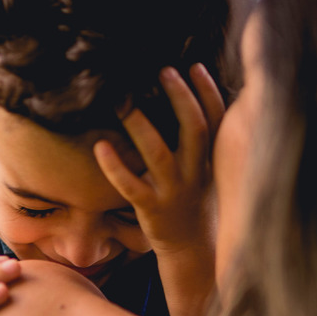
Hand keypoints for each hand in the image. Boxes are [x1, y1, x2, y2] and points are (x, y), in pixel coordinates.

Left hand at [94, 63, 224, 255]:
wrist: (193, 250)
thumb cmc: (194, 200)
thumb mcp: (206, 168)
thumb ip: (202, 139)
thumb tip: (187, 96)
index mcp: (211, 160)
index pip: (217, 121)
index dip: (208, 92)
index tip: (194, 65)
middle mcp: (196, 174)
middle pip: (195, 130)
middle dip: (181, 98)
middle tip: (163, 70)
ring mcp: (174, 193)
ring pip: (159, 156)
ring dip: (142, 127)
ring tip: (123, 101)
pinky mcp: (152, 210)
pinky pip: (132, 187)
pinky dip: (115, 167)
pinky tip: (99, 147)